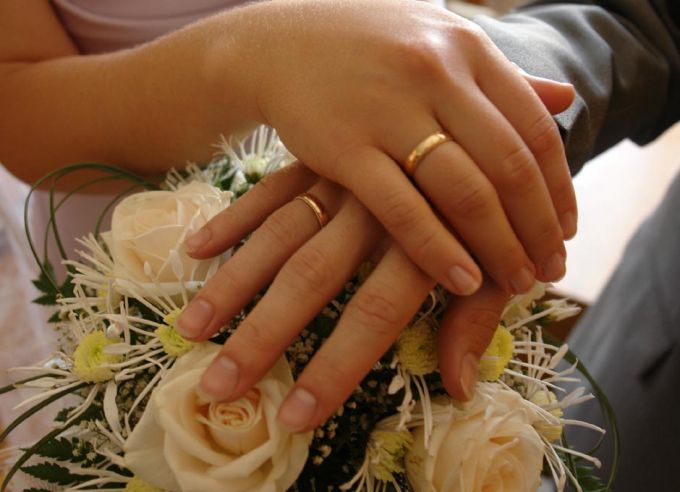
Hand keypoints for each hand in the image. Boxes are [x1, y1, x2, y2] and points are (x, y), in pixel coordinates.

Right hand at [179, 162, 529, 431]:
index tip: (295, 416)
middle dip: (263, 335)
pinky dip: (234, 218)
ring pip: (280, 235)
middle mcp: (376, 209)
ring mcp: (344, 180)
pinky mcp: (322, 159)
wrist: (475, 107)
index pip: (374, 314)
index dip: (335, 369)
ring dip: (233, 282)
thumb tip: (460, 389)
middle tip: (218, 386)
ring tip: (192, 328)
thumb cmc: (493, 205)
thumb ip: (478, 322)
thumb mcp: (496, 259)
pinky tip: (195, 250)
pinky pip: (270, 189)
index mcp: (425, 238)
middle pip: (311, 277)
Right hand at [221, 0, 576, 294]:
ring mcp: (389, 111)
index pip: (536, 129)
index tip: (566, 231)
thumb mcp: (439, 41)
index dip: (559, 188)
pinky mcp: (345, 148)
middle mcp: (436, 74)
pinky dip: (439, 251)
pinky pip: (403, 209)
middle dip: (538, 229)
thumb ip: (501, 75)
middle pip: (510, 166)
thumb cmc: (368, 47)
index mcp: (468, 49)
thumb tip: (568, 98)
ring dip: (500, 247)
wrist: (279, 44)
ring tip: (517, 282)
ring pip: (465, 192)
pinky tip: (463, 281)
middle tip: (551, 270)